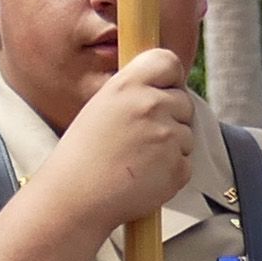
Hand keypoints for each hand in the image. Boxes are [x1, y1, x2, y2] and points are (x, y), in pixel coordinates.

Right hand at [41, 48, 199, 235]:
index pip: (168, 61)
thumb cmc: (82, 156)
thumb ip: (133, 93)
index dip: (171, 76)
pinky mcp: (177, 167)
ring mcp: (167, 137)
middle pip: (184, 102)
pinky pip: (185, 164)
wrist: (74, 199)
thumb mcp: (100, 108)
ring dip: (170, 147)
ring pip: (186, 135)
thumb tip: (164, 87)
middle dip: (170, 118)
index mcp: (127, 85)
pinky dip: (170, 173)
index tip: (164, 89)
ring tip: (136, 161)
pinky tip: (143, 178)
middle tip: (140, 139)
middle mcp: (150, 105)